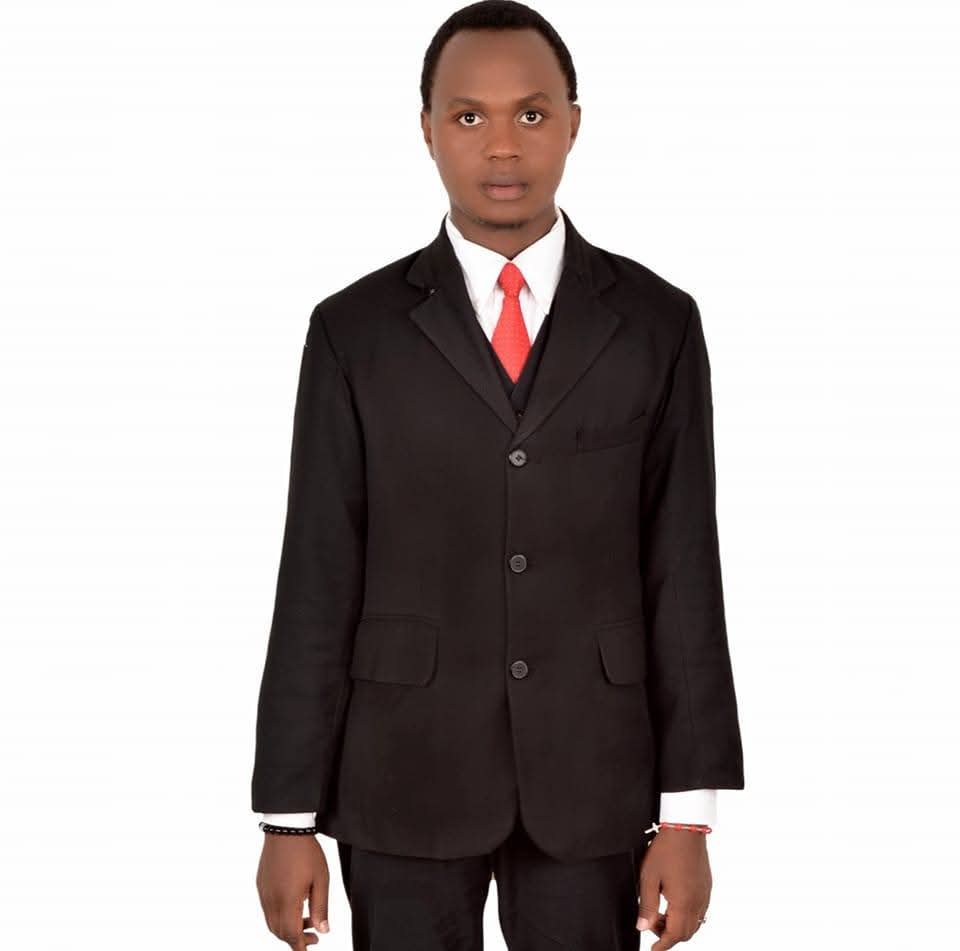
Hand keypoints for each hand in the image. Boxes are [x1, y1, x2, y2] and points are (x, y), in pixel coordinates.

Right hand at [256, 834, 331, 947]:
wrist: (286, 829)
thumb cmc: (307, 852)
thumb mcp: (321, 879)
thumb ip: (321, 907)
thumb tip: (323, 930)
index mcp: (287, 901)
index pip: (291, 935)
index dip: (300, 947)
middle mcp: (271, 901)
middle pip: (280, 932)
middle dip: (296, 939)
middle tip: (315, 936)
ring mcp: (263, 893)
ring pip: (272, 922)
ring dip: (287, 928)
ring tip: (306, 919)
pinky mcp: (260, 885)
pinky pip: (267, 909)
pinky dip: (279, 915)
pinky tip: (294, 905)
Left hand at [636, 828, 710, 947]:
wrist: (686, 828)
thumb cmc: (666, 849)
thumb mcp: (649, 877)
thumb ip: (646, 904)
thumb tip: (642, 926)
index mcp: (683, 902)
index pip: (675, 935)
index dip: (662, 945)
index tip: (653, 949)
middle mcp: (698, 902)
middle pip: (686, 933)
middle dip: (668, 935)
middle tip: (651, 923)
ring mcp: (705, 895)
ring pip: (695, 924)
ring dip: (678, 925)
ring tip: (660, 912)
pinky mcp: (707, 887)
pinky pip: (700, 911)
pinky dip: (687, 915)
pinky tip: (674, 903)